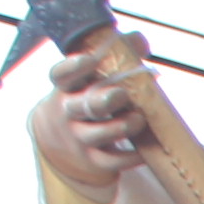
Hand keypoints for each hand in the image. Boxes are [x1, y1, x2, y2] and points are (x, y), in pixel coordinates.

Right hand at [32, 38, 152, 192]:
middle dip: (102, 100)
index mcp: (66, 87)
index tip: (89, 59)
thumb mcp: (91, 77)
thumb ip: (116, 56)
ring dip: (120, 127)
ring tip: (138, 119)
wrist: (59, 140)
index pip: (61, 75)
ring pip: (96, 134)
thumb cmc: (85, 96)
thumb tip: (140, 41)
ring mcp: (77, 137)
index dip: (73, 67)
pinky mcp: (91, 159)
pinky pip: (110, 161)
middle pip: (81, 106)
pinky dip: (129, 157)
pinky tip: (145, 151)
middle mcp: (67, 111)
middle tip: (121, 94)